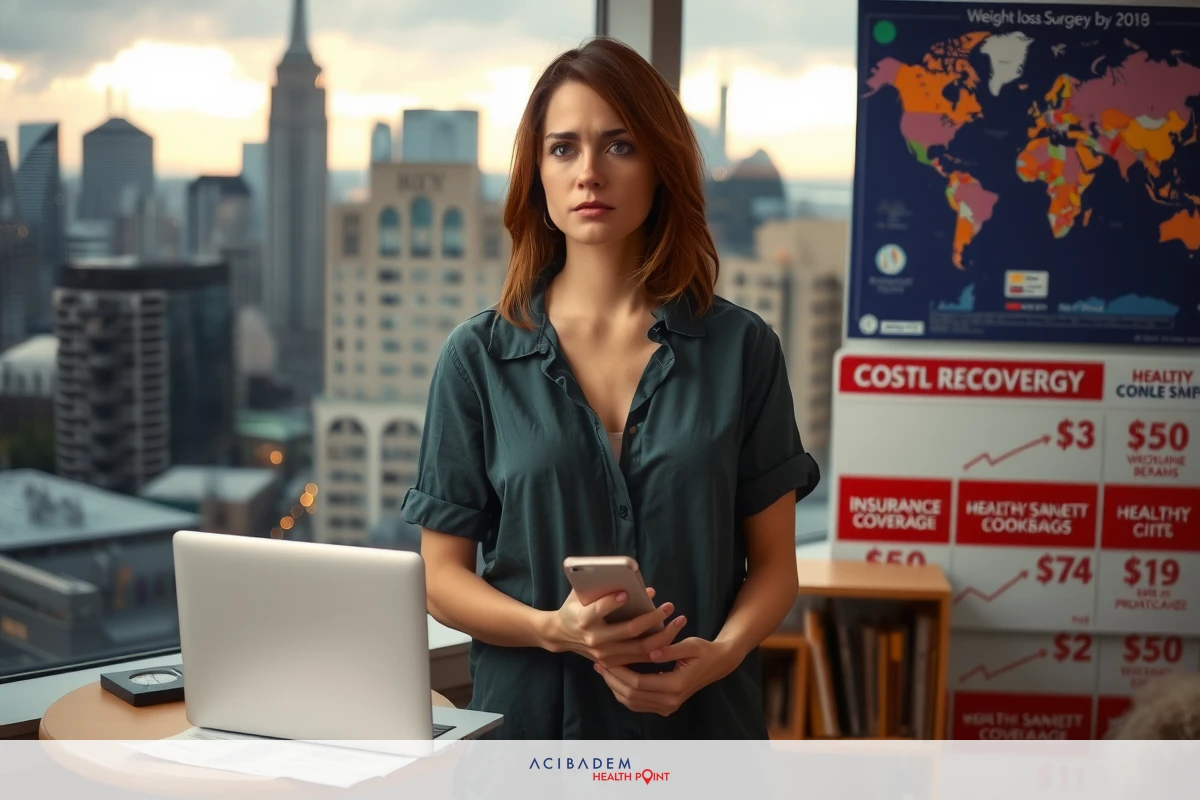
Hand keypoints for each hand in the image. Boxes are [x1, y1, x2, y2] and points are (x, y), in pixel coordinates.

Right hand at [545, 587, 686, 667]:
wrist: (561, 634)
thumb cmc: (574, 607)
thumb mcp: (580, 592)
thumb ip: (601, 585)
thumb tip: (637, 585)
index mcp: (584, 619)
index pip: (599, 610)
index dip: (612, 602)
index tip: (627, 593)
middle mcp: (595, 638)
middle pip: (630, 630)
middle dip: (653, 618)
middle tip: (669, 606)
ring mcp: (605, 654)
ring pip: (640, 648)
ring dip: (662, 635)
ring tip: (675, 621)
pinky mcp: (612, 662)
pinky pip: (640, 658)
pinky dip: (656, 648)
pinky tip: (669, 637)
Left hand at [594, 638, 738, 716]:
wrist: (718, 664)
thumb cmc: (704, 651)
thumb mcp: (690, 645)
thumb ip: (669, 649)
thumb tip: (649, 652)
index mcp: (676, 685)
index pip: (639, 683)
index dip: (620, 672)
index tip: (606, 658)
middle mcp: (671, 701)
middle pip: (632, 695)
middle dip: (612, 679)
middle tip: (599, 663)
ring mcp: (668, 707)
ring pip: (633, 703)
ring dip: (615, 687)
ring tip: (603, 670)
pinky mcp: (666, 707)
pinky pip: (639, 705)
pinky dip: (624, 694)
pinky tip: (615, 679)